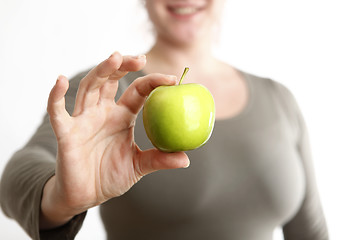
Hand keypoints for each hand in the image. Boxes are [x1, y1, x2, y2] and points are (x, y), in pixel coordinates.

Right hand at [40, 52, 188, 228]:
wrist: (86, 195)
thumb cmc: (111, 176)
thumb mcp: (139, 166)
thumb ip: (160, 160)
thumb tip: (186, 159)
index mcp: (122, 116)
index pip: (137, 91)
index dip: (152, 82)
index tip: (172, 79)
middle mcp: (102, 112)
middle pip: (111, 80)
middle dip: (124, 66)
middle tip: (140, 58)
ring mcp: (83, 120)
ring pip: (89, 88)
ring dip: (101, 71)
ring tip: (115, 58)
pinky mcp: (66, 132)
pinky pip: (58, 112)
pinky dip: (56, 96)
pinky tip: (61, 80)